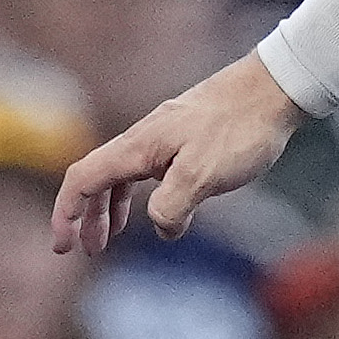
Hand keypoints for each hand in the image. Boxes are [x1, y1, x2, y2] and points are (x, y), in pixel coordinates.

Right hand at [53, 52, 306, 253]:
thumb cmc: (240, 128)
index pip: (83, 180)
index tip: (62, 246)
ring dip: (112, 207)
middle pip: (98, 180)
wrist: (276, 87)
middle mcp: (144, 140)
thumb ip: (172, 206)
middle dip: (87, 217)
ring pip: (124, 174)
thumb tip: (162, 228)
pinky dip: (143, 194)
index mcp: (138, 148)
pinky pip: (150, 170)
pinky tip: (162, 208)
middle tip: (89, 251)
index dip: (66, 214)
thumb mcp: (202, 175)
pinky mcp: (187, 138)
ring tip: (113, 236)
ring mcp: (165, 137)